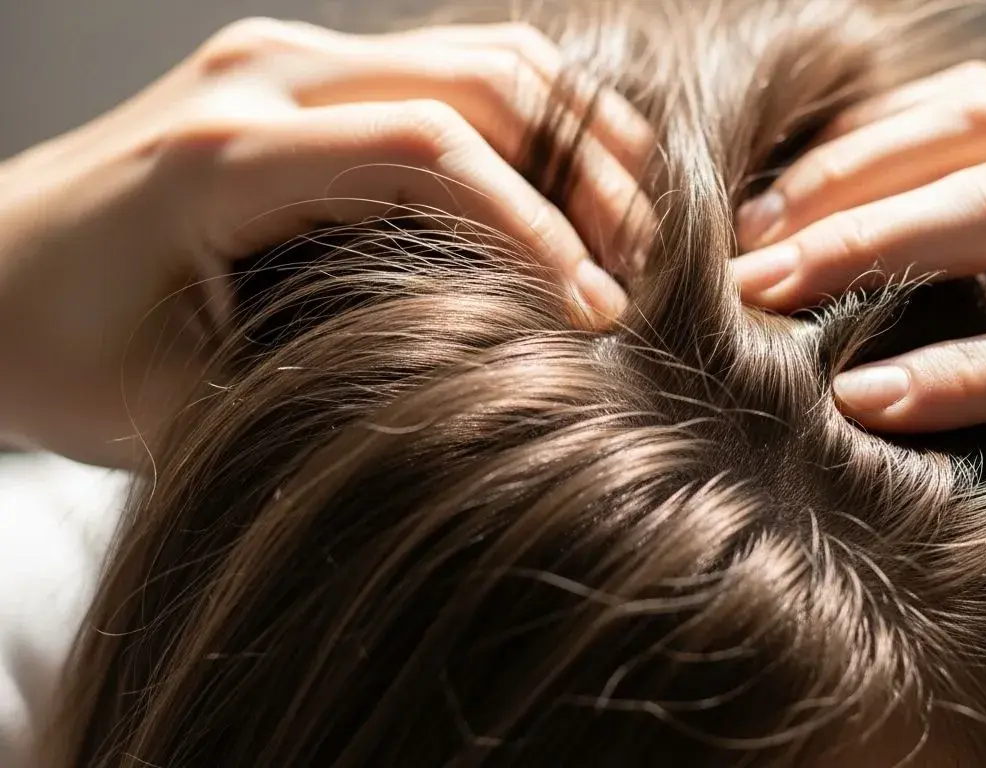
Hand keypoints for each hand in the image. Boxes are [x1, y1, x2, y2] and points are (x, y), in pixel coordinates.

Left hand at [0, 18, 650, 467]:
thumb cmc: (53, 348)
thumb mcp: (174, 406)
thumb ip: (320, 386)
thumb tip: (471, 390)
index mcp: (226, 153)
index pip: (430, 151)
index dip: (537, 230)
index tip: (594, 312)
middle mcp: (262, 77)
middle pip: (478, 80)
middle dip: (583, 175)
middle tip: (640, 269)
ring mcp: (281, 60)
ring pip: (478, 57)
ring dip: (571, 135)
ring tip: (625, 229)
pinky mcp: (297, 74)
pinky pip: (446, 67)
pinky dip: (528, 122)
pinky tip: (564, 193)